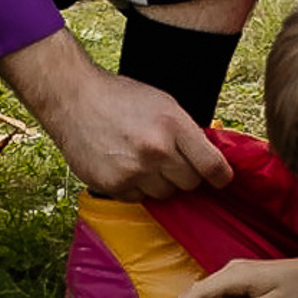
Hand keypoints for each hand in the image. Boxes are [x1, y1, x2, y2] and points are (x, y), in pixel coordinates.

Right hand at [0, 31, 232, 198]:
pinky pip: (139, 199)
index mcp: (174, 125)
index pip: (211, 165)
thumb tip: (208, 158)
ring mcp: (133, 171)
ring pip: (166, 195)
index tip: (222, 180)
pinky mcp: (113, 185)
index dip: (221, 177)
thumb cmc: (121, 97)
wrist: (74, 100)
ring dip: (162, 183)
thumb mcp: (164, 103)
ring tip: (146, 161)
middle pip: (190, 183)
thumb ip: (186, 131)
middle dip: (187, 175)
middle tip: (174, 161)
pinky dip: (138, 188)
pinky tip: (127, 167)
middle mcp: (156, 151)